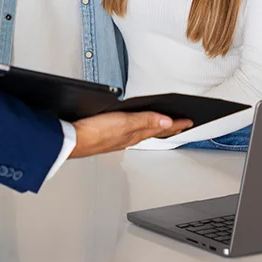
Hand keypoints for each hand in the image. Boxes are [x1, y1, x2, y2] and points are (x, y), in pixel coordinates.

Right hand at [69, 111, 192, 158]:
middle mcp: (129, 137)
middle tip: (181, 124)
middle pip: (154, 131)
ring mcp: (119, 138)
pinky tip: (133, 128)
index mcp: (135, 133)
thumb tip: (166, 120)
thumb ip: (144, 120)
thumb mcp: (123, 123)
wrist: (72, 141)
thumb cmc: (93, 134)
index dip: (176, 124)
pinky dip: (138, 129)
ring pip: (142, 132)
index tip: (189, 121)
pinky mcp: (108, 136)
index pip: (161, 127)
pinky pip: (130, 133)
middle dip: (168, 127)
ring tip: (162, 125)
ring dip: (154, 128)